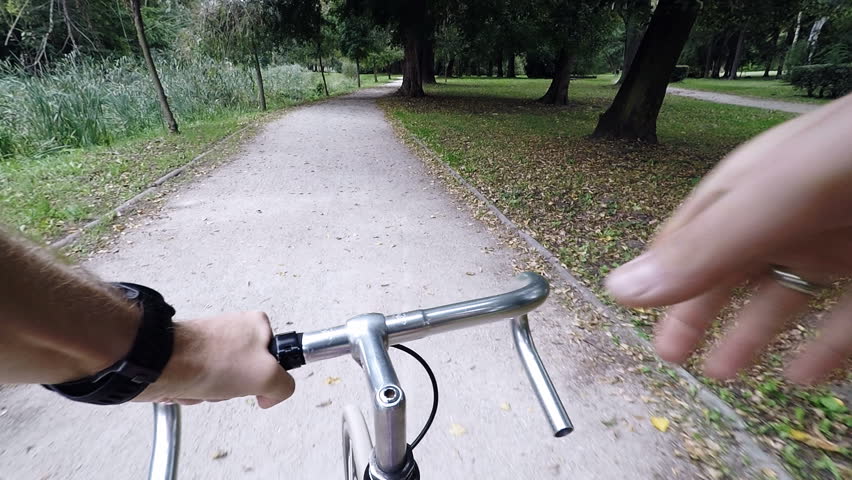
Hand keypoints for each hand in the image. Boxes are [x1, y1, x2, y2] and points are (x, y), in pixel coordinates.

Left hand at [135, 311, 294, 407]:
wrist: (161, 364)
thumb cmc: (211, 361)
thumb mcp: (267, 375)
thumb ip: (284, 386)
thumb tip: (272, 394)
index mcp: (257, 324)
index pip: (277, 358)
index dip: (268, 377)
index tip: (258, 381)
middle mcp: (233, 329)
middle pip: (247, 374)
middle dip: (236, 388)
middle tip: (228, 384)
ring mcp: (209, 343)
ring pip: (223, 381)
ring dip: (214, 393)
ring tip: (205, 385)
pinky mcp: (188, 356)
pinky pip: (201, 383)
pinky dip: (196, 391)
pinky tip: (190, 387)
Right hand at [605, 94, 851, 383]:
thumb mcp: (783, 194)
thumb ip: (710, 243)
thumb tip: (623, 288)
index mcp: (754, 188)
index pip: (692, 236)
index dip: (664, 276)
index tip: (638, 313)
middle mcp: (790, 216)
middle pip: (730, 273)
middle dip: (699, 314)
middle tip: (674, 355)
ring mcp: (839, 244)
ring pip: (785, 298)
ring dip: (755, 336)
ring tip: (729, 372)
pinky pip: (847, 320)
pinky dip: (824, 349)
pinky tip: (804, 373)